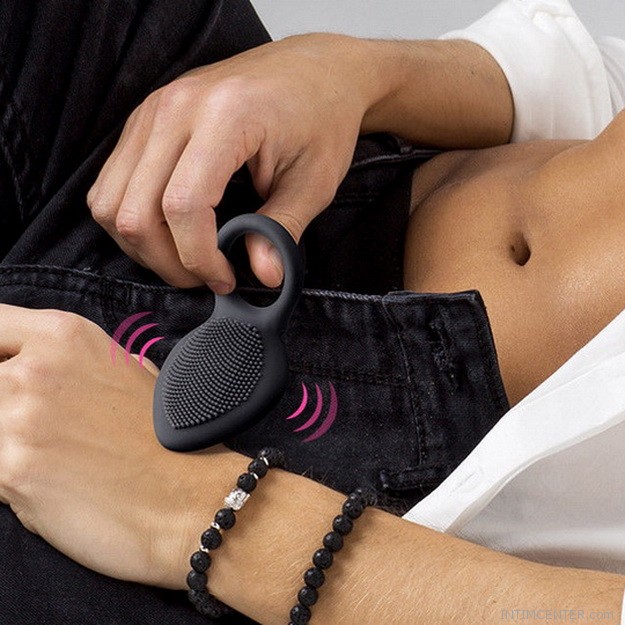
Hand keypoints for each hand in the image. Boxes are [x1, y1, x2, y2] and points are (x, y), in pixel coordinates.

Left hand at [0, 304, 238, 587]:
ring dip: (3, 443)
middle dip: (2, 407)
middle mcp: (35, 368)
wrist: (188, 498)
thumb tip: (29, 366)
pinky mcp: (11, 469)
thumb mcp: (127, 371)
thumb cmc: (165, 439)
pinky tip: (46, 485)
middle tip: (30, 429)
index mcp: (64, 334)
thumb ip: (69, 360)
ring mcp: (19, 418)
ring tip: (45, 458)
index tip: (3, 374)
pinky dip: (7, 478)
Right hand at [87, 34, 374, 293]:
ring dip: (143, 245)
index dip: (198, 257)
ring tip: (186, 258)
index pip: (183, 206)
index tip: (224, 278)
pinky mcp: (143, 119)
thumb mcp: (314, 182)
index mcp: (225, 116)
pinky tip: (170, 231)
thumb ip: (281, 230)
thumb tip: (264, 275)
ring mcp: (152, 110)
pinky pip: (112, 182)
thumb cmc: (321, 119)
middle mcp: (176, 107)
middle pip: (134, 211)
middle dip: (167, 262)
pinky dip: (132, 218)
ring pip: (109, 201)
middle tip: (205, 276)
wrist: (314, 71)